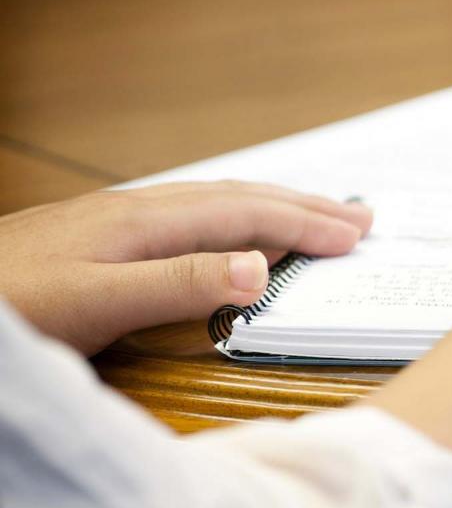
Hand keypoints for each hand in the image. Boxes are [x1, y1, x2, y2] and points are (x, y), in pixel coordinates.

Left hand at [0, 182, 371, 353]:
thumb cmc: (9, 308)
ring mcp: (113, 225)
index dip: (304, 224)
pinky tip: (227, 237)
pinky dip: (233, 223)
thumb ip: (179, 285)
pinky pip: (189, 221)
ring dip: (271, 210)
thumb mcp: (95, 304)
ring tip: (311, 217)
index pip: (244, 215)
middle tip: (360, 217)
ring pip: (213, 206)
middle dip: (303, 206)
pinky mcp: (96, 243)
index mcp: (143, 224)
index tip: (356, 236)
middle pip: (237, 199)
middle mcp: (134, 214)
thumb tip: (262, 266)